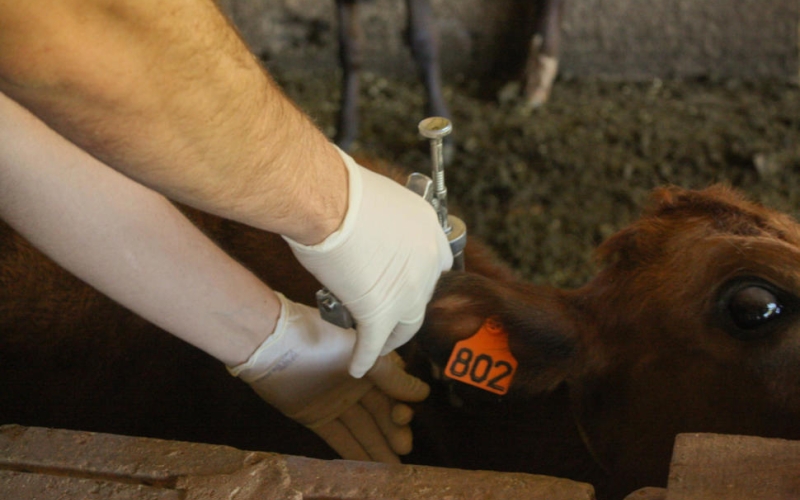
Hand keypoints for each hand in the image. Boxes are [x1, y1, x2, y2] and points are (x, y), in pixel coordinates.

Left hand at [227, 292, 429, 462]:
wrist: (273, 345)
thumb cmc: (323, 340)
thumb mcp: (362, 353)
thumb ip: (391, 376)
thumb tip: (423, 394)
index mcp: (367, 364)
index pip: (392, 390)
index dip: (401, 405)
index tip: (404, 417)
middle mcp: (354, 385)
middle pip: (379, 412)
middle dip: (392, 430)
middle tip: (404, 447)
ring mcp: (335, 403)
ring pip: (361, 428)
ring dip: (378, 447)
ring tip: (395, 469)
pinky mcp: (315, 418)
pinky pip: (338, 437)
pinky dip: (353, 452)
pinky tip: (369, 468)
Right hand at [284, 148, 452, 376]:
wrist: (327, 201)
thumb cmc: (342, 189)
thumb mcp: (380, 197)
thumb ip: (385, 219)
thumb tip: (371, 225)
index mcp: (429, 229)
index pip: (437, 264)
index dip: (421, 278)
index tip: (409, 285)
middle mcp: (427, 262)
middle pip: (423, 298)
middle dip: (407, 310)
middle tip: (391, 316)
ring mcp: (408, 291)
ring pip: (406, 327)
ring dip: (391, 338)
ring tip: (378, 345)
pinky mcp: (380, 312)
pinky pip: (373, 343)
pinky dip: (364, 357)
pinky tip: (356, 366)